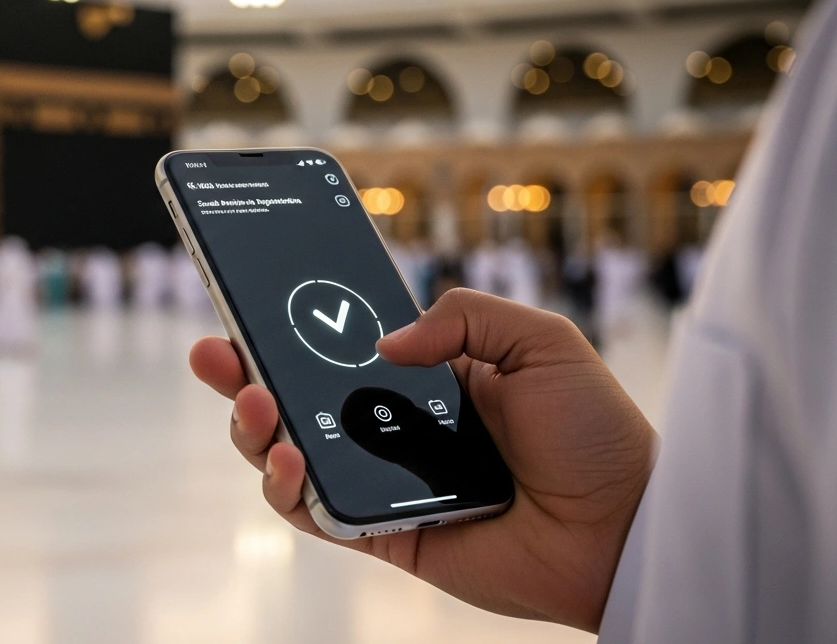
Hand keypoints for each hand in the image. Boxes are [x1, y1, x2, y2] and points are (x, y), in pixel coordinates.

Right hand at [189, 288, 655, 631]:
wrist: (624, 530)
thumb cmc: (596, 435)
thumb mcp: (539, 342)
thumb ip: (461, 316)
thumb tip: (383, 343)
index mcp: (428, 375)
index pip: (340, 346)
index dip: (291, 327)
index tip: (249, 302)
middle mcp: (394, 426)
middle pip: (297, 396)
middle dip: (243, 372)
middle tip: (213, 353)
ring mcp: (383, 480)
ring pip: (290, 452)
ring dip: (253, 427)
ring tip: (254, 403)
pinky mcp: (381, 534)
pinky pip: (314, 511)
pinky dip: (285, 487)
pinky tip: (287, 459)